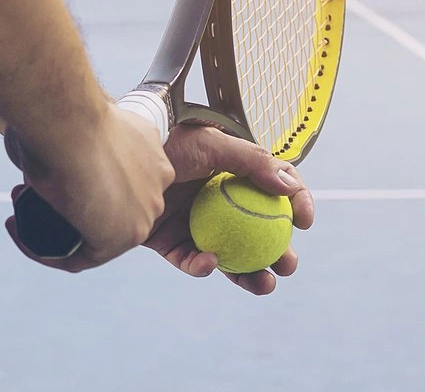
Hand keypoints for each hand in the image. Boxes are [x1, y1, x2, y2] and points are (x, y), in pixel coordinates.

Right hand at [4, 105, 174, 271]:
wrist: (70, 123)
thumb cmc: (65, 110)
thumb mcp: (76, 120)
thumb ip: (72, 139)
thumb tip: (47, 153)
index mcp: (150, 150)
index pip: (121, 178)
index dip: (81, 181)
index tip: (50, 172)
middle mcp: (156, 183)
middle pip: (111, 207)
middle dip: (69, 206)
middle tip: (29, 193)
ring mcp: (143, 213)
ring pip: (96, 233)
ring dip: (54, 230)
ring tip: (17, 214)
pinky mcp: (121, 239)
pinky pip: (79, 257)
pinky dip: (45, 251)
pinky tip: (17, 231)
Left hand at [144, 126, 314, 295]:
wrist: (119, 155)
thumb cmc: (168, 140)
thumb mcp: (214, 143)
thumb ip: (254, 163)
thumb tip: (290, 188)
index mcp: (232, 173)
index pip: (274, 189)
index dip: (295, 204)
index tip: (305, 222)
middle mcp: (216, 199)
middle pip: (255, 231)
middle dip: (277, 252)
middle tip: (288, 265)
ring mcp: (193, 222)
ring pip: (228, 255)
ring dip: (249, 273)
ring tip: (265, 285)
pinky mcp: (169, 242)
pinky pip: (190, 260)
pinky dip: (201, 265)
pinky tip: (209, 262)